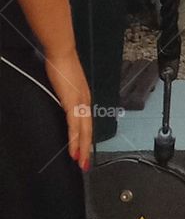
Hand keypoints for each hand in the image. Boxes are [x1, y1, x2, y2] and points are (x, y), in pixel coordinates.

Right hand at [45, 49, 92, 169]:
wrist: (62, 54)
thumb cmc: (62, 65)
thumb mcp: (66, 84)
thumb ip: (67, 94)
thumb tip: (64, 101)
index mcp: (84, 98)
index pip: (87, 122)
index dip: (85, 137)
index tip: (84, 150)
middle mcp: (86, 102)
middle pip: (88, 130)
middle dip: (86, 148)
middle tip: (85, 164)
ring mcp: (80, 103)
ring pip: (83, 131)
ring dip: (81, 148)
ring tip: (80, 162)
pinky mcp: (72, 103)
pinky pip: (74, 126)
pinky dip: (74, 139)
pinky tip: (73, 150)